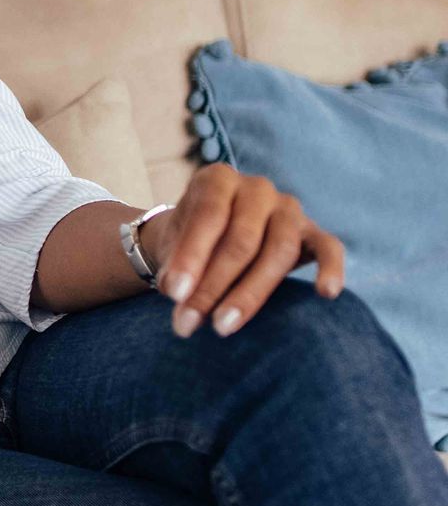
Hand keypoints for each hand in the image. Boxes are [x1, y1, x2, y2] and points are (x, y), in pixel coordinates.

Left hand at [143, 168, 344, 340]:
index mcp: (218, 179)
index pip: (208, 216)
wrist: (212, 239)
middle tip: (188, 323)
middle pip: (241, 239)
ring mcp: (289, 208)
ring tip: (223, 326)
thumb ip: (176, 267)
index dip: (191, 257)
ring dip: (250, 293)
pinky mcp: (314, 233)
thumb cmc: (190, 244)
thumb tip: (176, 293)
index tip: (174, 294)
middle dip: (213, 285)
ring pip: (279, 250)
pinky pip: (329, 248)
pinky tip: (326, 293)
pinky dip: (331, 268)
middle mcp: (257, 188)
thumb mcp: (174, 248)